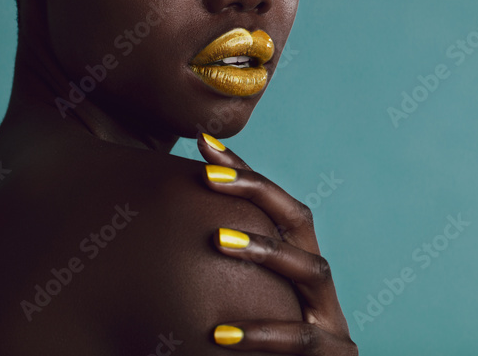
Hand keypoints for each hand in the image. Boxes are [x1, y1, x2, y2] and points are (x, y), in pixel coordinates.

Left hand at [197, 133, 357, 354]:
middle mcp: (316, 282)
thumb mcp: (233, 302)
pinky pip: (303, 341)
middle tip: (207, 176)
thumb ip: (206, 272)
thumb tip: (146, 229)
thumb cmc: (250, 348)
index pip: (272, 204)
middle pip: (298, 219)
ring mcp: (331, 318)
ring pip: (310, 268)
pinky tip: (218, 333)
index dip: (242, 171)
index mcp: (292, 262)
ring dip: (264, 250)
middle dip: (256, 191)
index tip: (202, 142)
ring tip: (217, 239)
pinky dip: (263, 333)